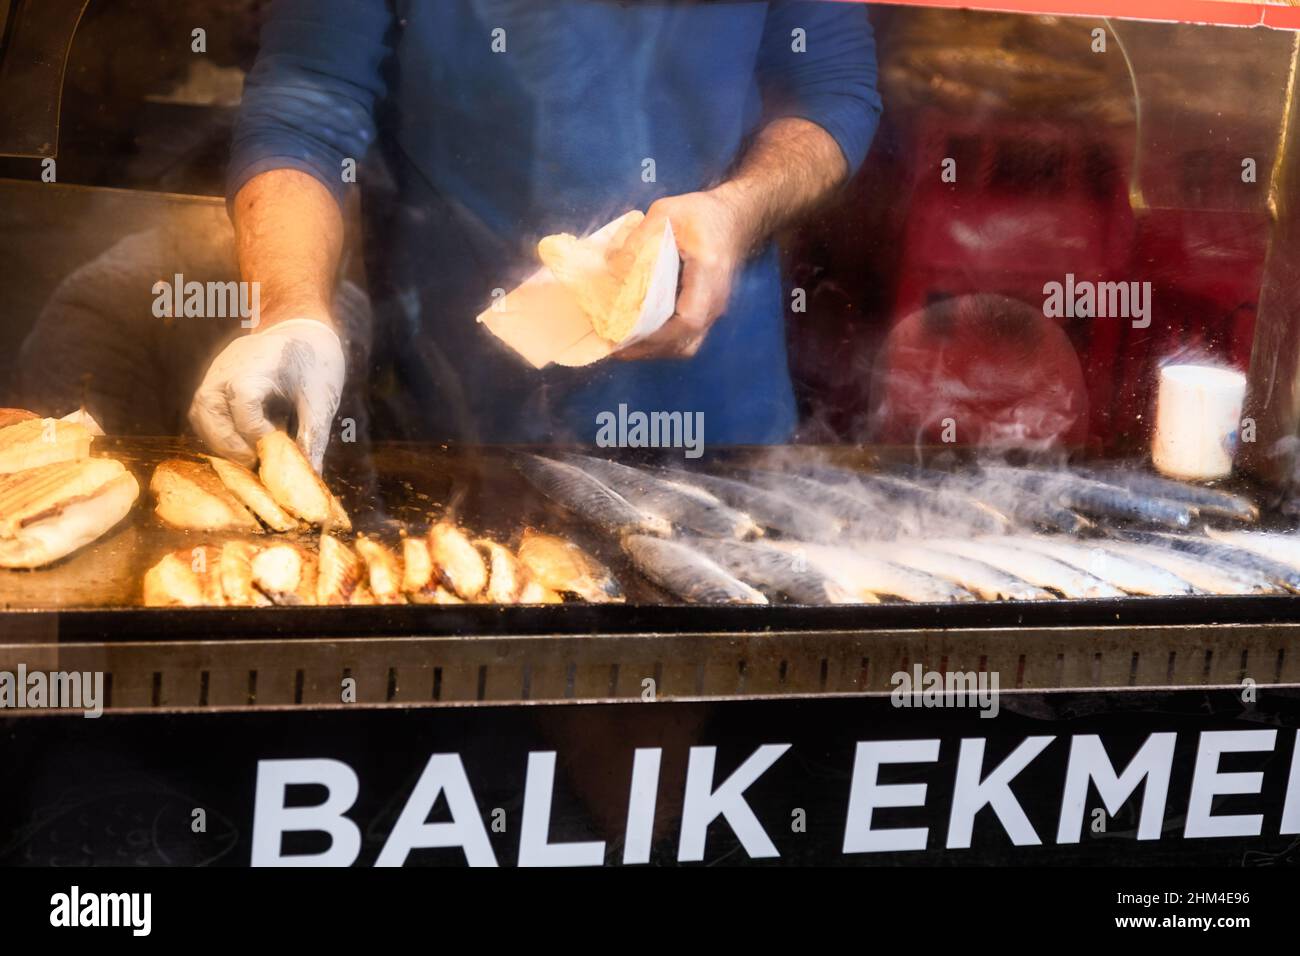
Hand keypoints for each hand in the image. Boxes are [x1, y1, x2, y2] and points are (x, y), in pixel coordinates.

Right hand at [188, 318, 344, 470]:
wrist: (302, 333)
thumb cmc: (315, 364)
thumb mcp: (322, 399)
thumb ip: (313, 435)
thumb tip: (311, 474)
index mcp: (258, 363)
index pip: (243, 400)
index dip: (255, 431)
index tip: (274, 448)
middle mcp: (227, 367)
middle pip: (208, 410)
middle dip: (230, 445)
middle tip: (257, 464)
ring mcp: (215, 373)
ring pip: (200, 415)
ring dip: (221, 443)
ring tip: (250, 458)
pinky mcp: (211, 382)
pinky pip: (203, 414)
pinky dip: (219, 435)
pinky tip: (243, 446)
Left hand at [610, 188, 754, 359]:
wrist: (733, 219)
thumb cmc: (702, 214)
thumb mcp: (667, 212)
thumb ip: (640, 236)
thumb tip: (613, 266)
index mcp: (707, 271)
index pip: (689, 318)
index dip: (657, 335)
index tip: (626, 336)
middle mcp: (715, 299)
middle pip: (685, 341)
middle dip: (648, 348)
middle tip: (613, 345)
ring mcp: (713, 310)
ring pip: (686, 345)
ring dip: (654, 350)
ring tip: (622, 345)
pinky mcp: (706, 313)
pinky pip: (686, 339)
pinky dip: (661, 343)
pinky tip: (638, 336)